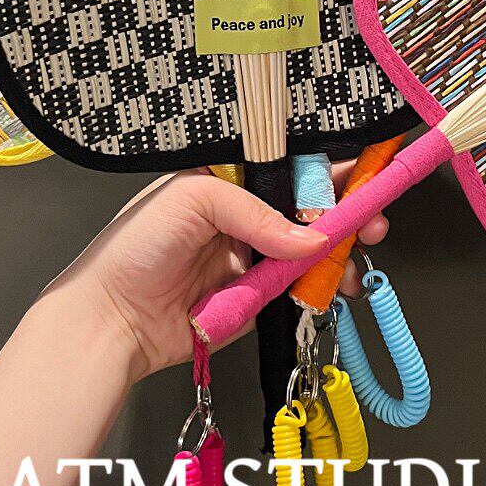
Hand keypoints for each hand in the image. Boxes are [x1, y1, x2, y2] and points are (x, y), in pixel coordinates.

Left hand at [35, 164, 388, 380]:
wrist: (110, 320)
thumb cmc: (134, 247)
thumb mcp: (194, 201)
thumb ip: (257, 214)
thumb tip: (314, 241)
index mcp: (227, 179)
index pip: (288, 165)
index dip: (327, 170)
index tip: (366, 173)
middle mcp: (244, 214)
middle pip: (309, 207)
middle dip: (347, 211)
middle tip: (374, 221)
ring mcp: (253, 256)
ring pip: (313, 249)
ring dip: (343, 252)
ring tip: (358, 258)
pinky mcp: (258, 297)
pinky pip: (302, 287)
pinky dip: (325, 286)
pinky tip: (337, 285)